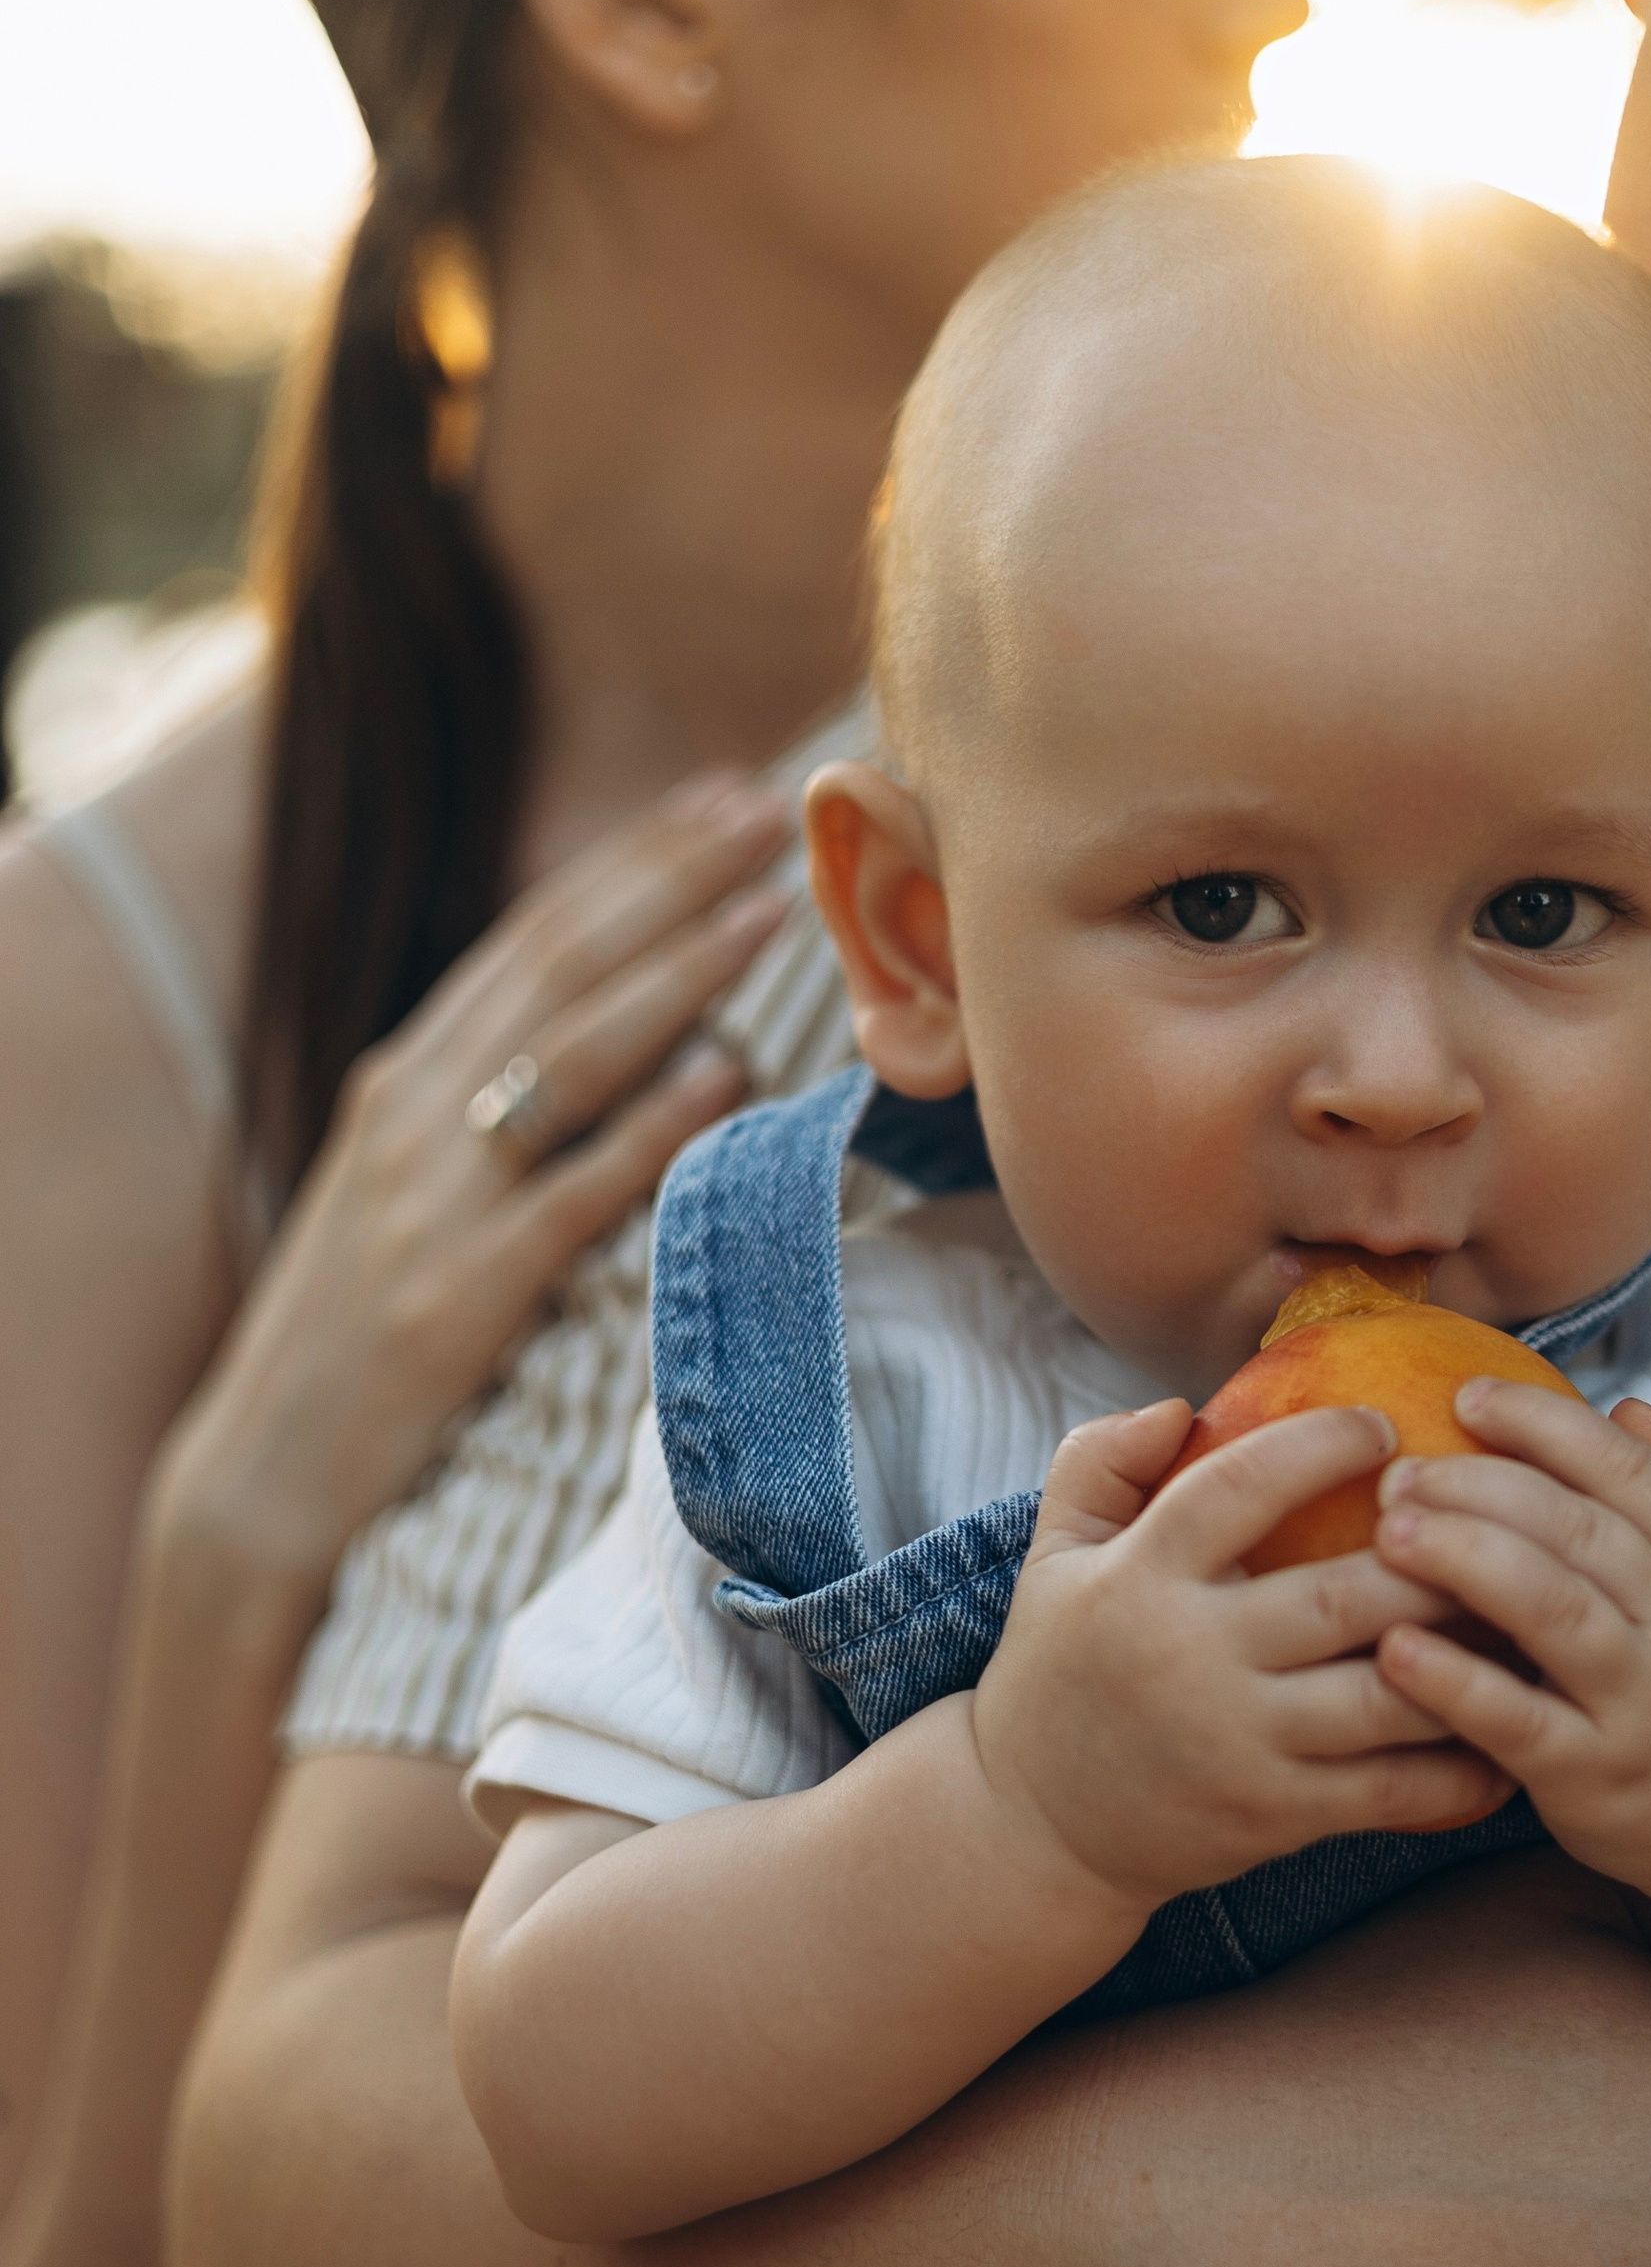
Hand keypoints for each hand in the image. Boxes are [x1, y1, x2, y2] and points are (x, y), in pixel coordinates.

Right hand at [162, 769, 795, 1595]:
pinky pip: (574, 1194)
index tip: (721, 797)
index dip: (633, 860)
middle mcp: (418, 1114)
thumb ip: (499, 1102)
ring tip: (766, 913)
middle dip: (669, 880)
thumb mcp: (414, 1182)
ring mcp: (438, 1200)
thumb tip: (640, 1030)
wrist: (266, 1469)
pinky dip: (651, 1130)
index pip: (534, 936)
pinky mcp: (462, 1294)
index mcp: (410, 1077)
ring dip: (675, 975)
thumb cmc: (364, 1322)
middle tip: (768, 812)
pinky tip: (724, 1078)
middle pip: (560, 965)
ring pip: (571, 1057)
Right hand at [971, 1398, 1512, 1911]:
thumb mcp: (1052, 1555)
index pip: (1237, 1490)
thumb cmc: (1060, 1669)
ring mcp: (1239, 1744)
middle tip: (1499, 1516)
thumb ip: (1100, 1463)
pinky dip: (1462, 1766)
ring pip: (1388, 1697)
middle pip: (1344, 1596)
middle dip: (1437, 1555)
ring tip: (1529, 1615)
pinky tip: (1509, 1727)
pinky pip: (1392, 1790)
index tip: (1386, 1423)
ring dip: (1472, 1657)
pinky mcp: (1275, 1817)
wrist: (1036, 1828)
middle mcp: (1192, 1659)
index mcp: (1139, 1578)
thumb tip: (1182, 1404)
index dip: (1318, 1447)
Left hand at [1368, 1382, 1650, 1912]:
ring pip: (1550, 1608)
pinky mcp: (1598, 1778)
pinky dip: (1455, 1682)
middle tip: (1400, 1472)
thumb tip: (1628, 1407)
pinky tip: (1393, 1650)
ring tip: (1387, 1532)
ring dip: (1462, 1559)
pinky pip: (1518, 1721)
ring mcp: (1644, 1703)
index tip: (1467, 1397)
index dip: (1544, 1423)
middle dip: (1480, 1487)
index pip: (1627, 1470)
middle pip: (1577, 1528)